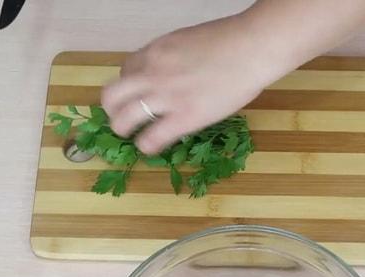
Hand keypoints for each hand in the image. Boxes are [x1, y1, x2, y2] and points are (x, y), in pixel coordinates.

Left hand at [101, 14, 281, 154]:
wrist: (251, 47)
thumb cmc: (231, 40)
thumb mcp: (188, 41)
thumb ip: (172, 58)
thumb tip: (172, 73)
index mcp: (155, 52)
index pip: (126, 72)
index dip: (129, 87)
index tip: (139, 95)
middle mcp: (152, 73)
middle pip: (112, 96)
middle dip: (114, 110)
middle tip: (125, 119)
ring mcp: (166, 97)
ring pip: (123, 120)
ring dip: (124, 130)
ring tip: (134, 136)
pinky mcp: (184, 117)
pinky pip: (151, 138)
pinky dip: (146, 146)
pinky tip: (153, 147)